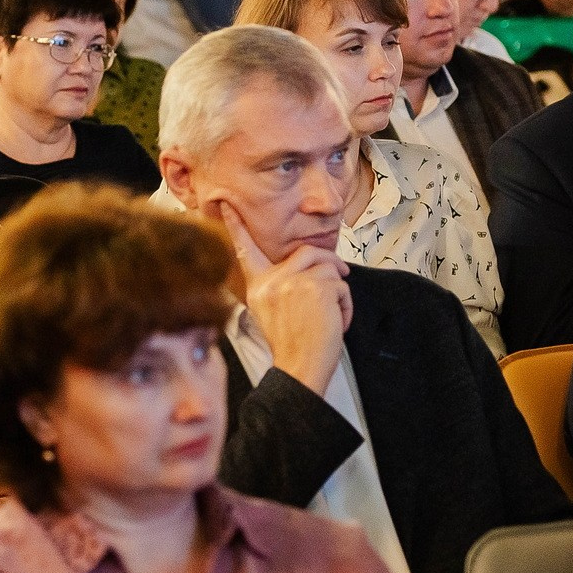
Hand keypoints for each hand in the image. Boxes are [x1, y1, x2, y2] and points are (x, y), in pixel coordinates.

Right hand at [217, 201, 348, 396]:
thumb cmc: (292, 346)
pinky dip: (346, 305)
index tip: (226, 205)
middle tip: (342, 272)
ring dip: (340, 292)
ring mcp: (293, 282)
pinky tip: (336, 322)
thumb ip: (284, 287)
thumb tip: (314, 267)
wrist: (299, 368)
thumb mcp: (274, 313)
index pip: (245, 251)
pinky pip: (342, 285)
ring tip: (333, 314)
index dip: (235, 226)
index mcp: (258, 287)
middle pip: (308, 252)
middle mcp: (271, 281)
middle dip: (330, 262)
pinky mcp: (316, 287)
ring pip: (329, 268)